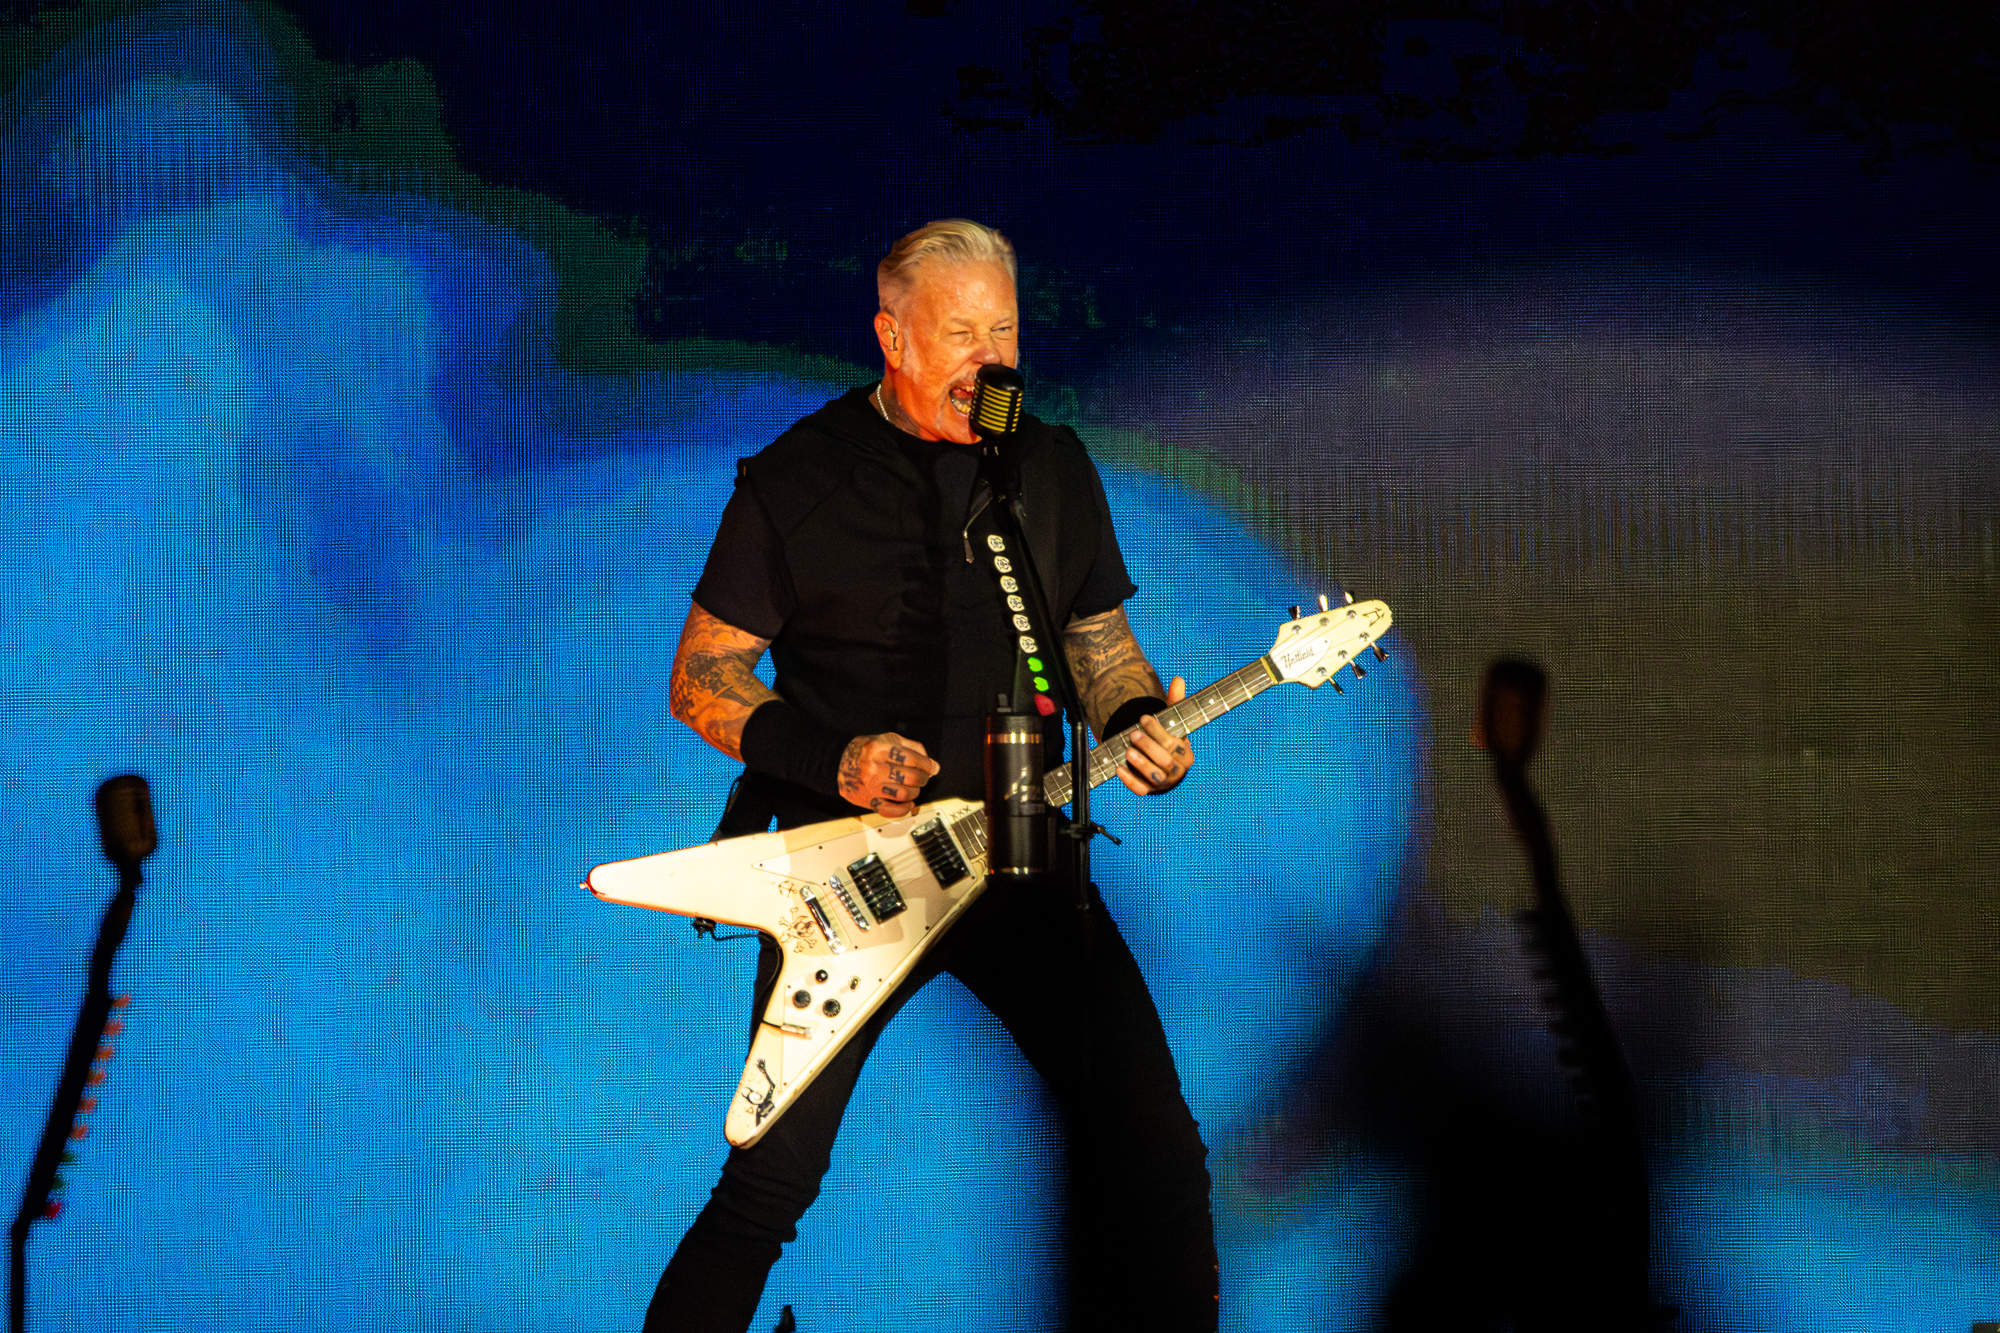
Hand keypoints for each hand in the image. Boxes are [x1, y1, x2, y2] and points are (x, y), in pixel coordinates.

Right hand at [839, 733, 941, 817]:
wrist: (837, 764)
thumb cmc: (865, 751)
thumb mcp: (886, 739)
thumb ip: (910, 747)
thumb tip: (931, 762)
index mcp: (878, 749)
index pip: (911, 758)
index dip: (927, 764)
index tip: (932, 767)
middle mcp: (873, 768)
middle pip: (909, 777)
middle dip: (923, 778)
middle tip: (924, 777)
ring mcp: (870, 786)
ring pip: (903, 794)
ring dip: (915, 792)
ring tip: (915, 787)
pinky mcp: (867, 801)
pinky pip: (890, 810)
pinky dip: (903, 809)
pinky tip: (909, 803)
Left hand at [1117, 677, 1192, 795]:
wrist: (1159, 762)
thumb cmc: (1166, 739)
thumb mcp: (1171, 722)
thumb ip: (1175, 702)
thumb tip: (1178, 680)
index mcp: (1186, 754)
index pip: (1175, 744)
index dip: (1159, 731)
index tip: (1144, 718)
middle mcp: (1177, 771)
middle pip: (1166, 761)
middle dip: (1149, 746)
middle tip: (1133, 734)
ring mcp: (1163, 782)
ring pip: (1155, 777)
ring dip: (1141, 764)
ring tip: (1128, 751)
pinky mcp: (1149, 790)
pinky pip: (1140, 789)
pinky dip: (1129, 780)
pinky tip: (1118, 769)